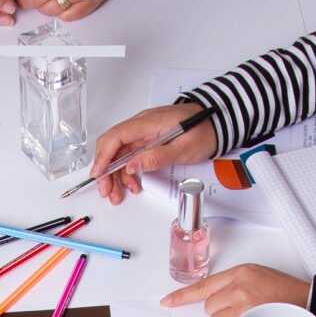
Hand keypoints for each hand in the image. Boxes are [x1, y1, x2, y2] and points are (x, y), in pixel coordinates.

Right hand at [92, 104, 217, 204]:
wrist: (217, 122)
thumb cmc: (204, 130)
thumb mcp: (184, 148)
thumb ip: (157, 157)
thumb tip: (132, 166)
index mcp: (148, 122)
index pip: (116, 137)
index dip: (103, 156)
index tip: (98, 174)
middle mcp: (141, 126)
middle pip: (111, 147)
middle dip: (105, 171)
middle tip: (106, 191)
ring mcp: (142, 133)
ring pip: (118, 154)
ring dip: (114, 175)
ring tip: (117, 194)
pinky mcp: (145, 141)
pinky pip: (128, 156)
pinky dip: (125, 172)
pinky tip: (131, 184)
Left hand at [161, 265, 310, 316]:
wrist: (314, 304)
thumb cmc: (288, 293)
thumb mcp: (258, 277)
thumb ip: (234, 285)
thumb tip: (214, 301)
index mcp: (240, 273)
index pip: (203, 286)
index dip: (181, 296)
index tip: (167, 302)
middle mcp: (239, 289)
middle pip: (208, 310)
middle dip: (221, 314)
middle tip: (242, 313)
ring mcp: (243, 308)